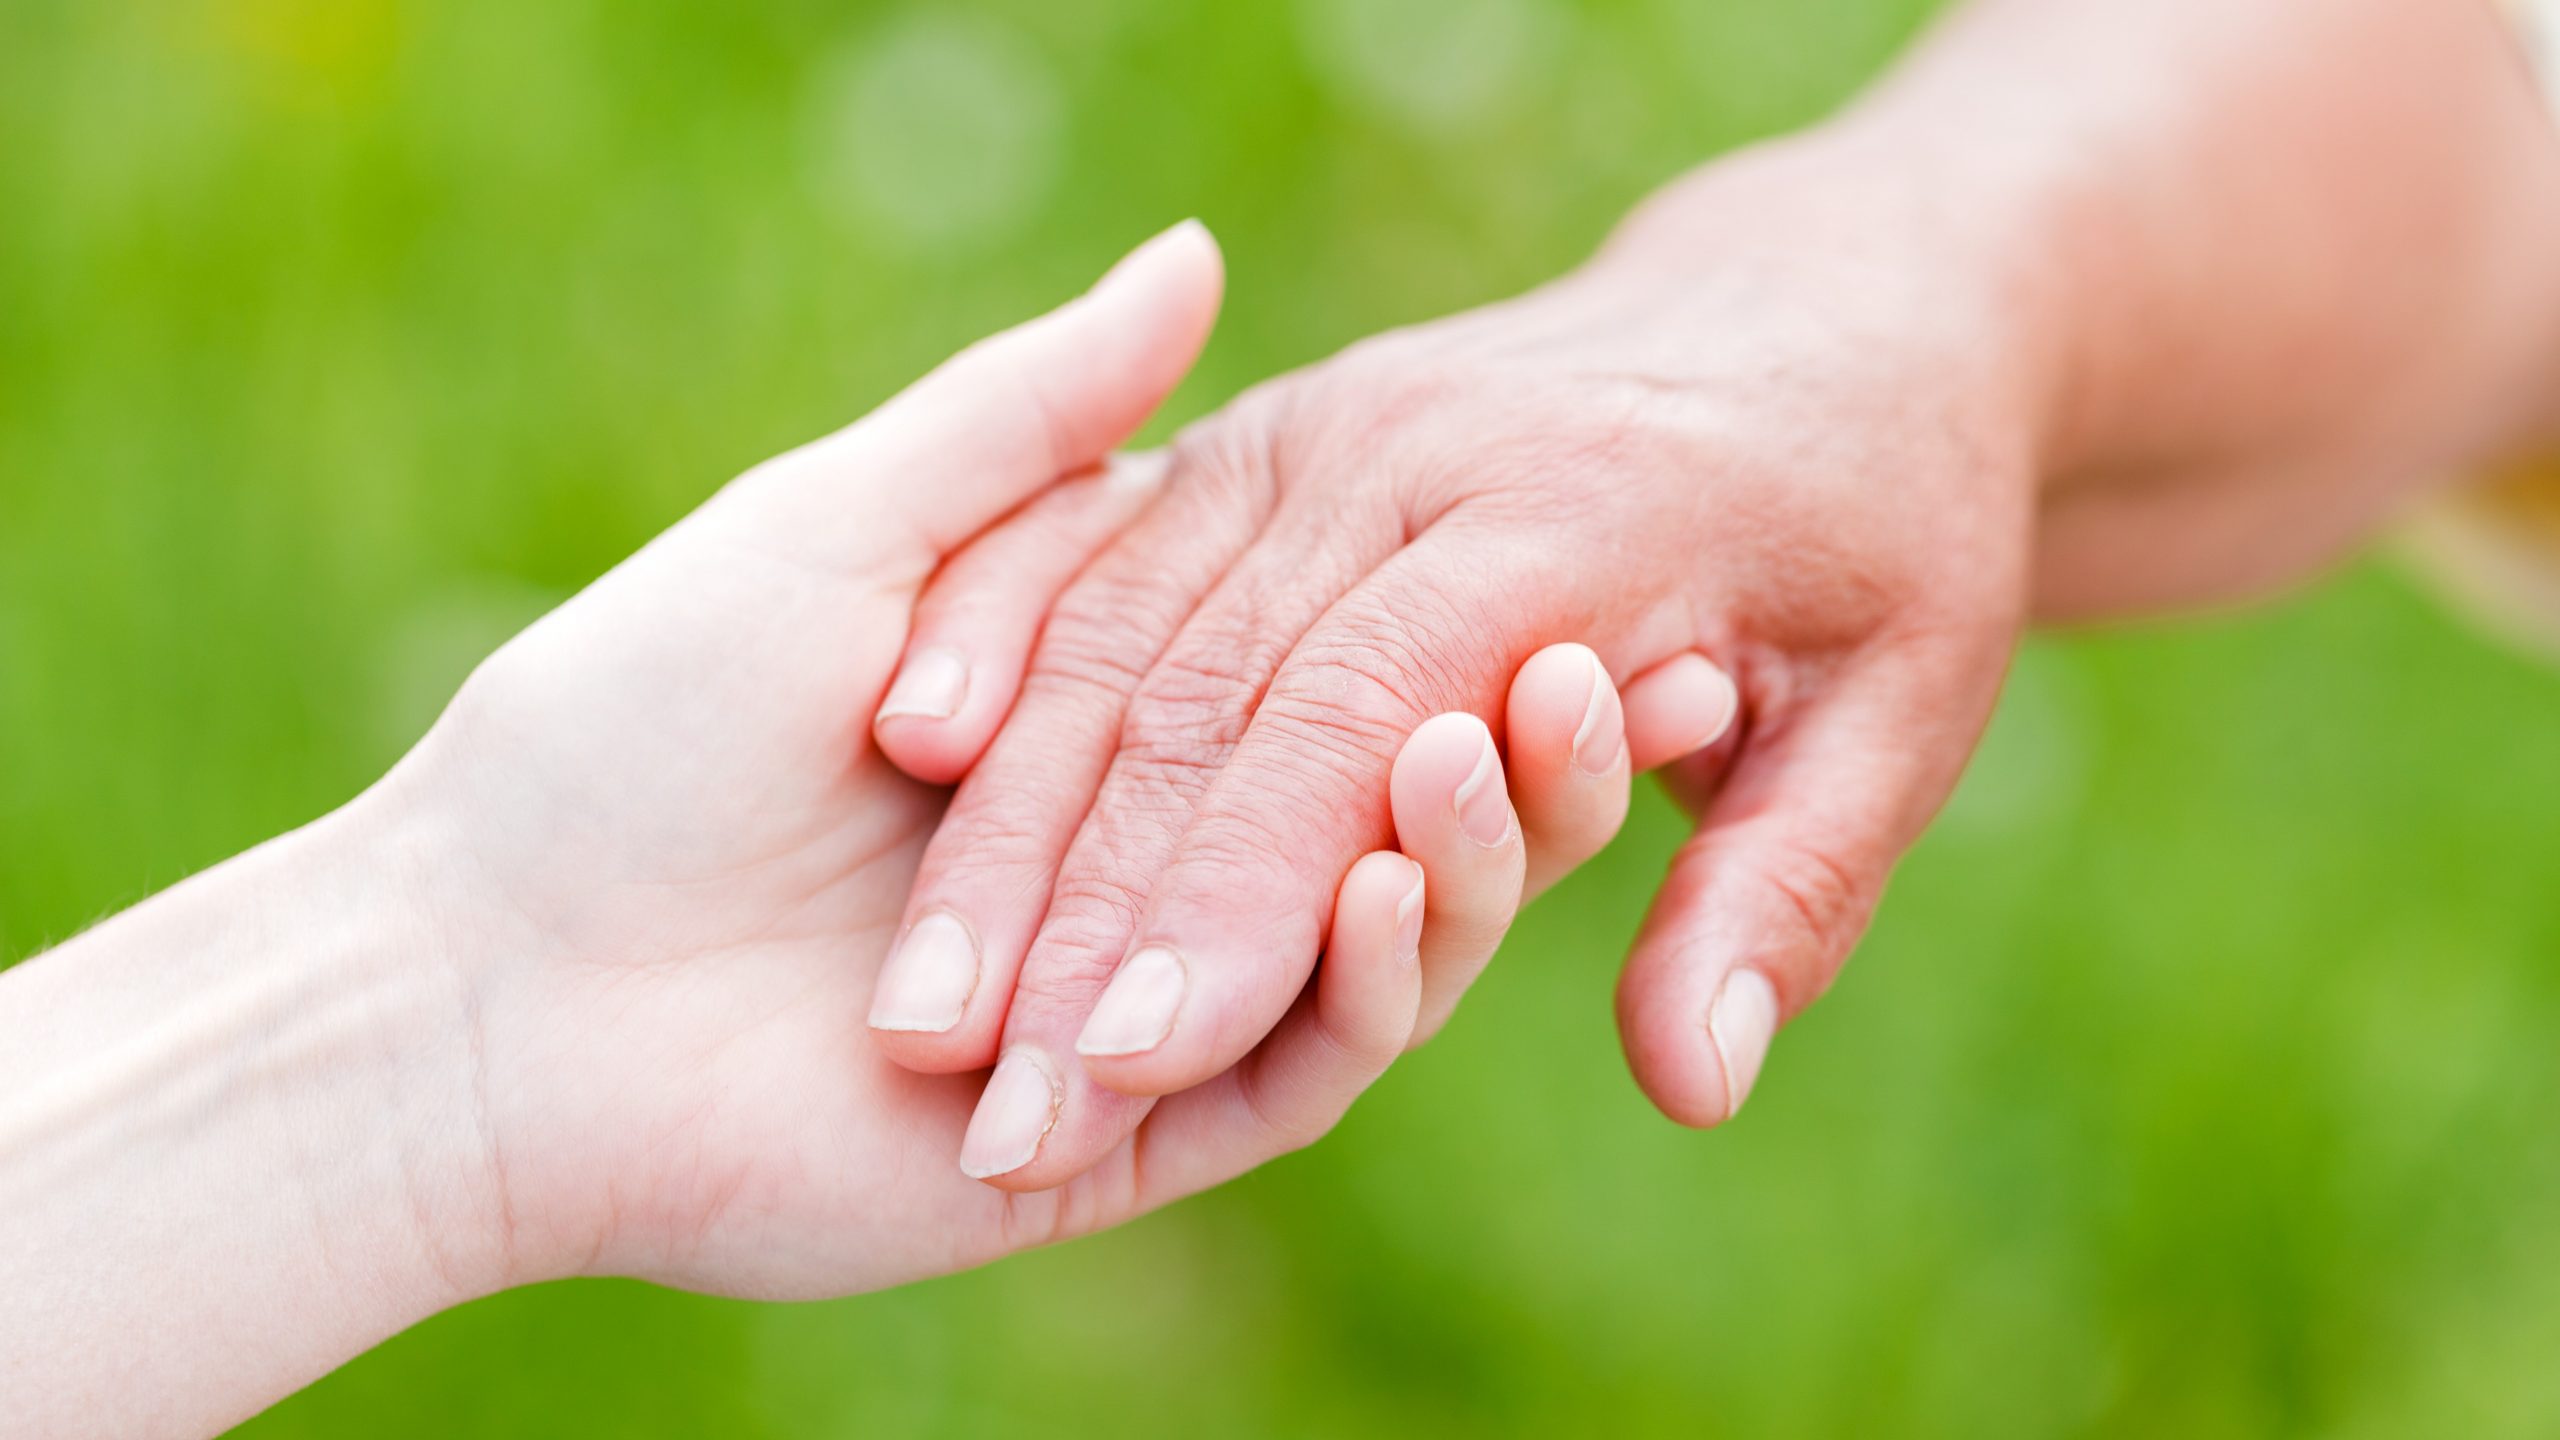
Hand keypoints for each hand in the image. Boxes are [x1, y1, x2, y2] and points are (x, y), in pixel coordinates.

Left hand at [366, 227, 1641, 1297]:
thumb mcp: (850, 528)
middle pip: (1381, 806)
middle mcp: (1147, 862)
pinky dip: (1367, 975)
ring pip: (1374, 940)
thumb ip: (1036, 416)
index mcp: (1105, 724)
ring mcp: (1148, 1000)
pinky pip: (1299, 1064)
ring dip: (1461, 847)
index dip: (1457, 611)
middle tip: (1630, 650)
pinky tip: (1392, 876)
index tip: (1573, 544)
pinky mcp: (1128, 1133)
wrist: (501, 968)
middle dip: (1507, 737)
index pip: (1327, 664)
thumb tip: (1199, 256)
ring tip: (1497, 733)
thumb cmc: (640, 720)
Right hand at [864, 140, 2044, 1188]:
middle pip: (1213, 688)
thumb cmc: (1879, 535)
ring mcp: (1317, 424)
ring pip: (1126, 625)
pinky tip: (917, 753)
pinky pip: (1103, 544)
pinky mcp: (1257, 435)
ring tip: (933, 1006)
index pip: (1368, 717)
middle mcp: (1418, 449)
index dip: (1250, 895)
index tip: (1143, 1060)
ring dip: (1021, 817)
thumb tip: (1694, 1084)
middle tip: (999, 1090)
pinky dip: (1007, 643)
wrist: (1816, 316)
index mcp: (1585, 513)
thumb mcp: (1907, 712)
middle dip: (1093, 902)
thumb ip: (1783, 890)